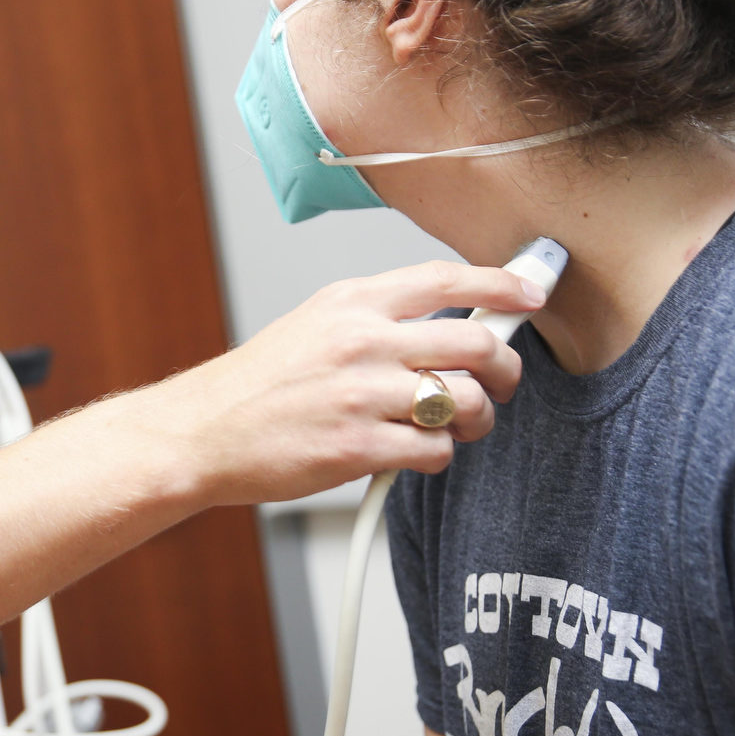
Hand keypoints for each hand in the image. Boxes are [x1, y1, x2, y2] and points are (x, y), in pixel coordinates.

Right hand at [136, 260, 545, 505]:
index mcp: (351, 302)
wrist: (202, 432)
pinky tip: (408, 452)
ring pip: (466, 403)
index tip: (532, 293)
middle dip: (506, 371)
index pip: (445, 279)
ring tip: (451, 426)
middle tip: (501, 385)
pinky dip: (434, 456)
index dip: (502, 284)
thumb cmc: (259, 384)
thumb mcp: (315, 324)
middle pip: (476, 346)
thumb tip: (452, 326)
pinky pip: (435, 451)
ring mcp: (361, 395)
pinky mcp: (359, 446)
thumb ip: (378, 319)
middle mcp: (361, 341)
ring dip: (473, 421)